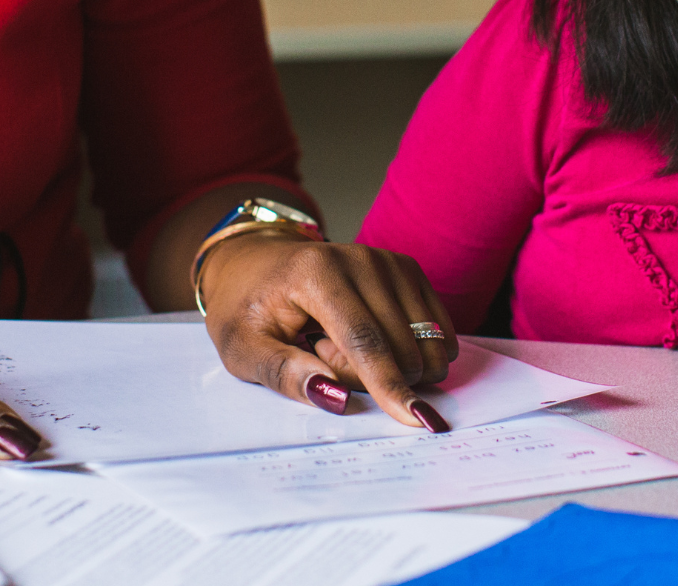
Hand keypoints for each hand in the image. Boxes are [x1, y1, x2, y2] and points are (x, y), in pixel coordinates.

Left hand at [200, 235, 458, 431]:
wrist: (258, 264)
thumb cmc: (248, 308)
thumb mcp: (242, 347)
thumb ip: (282, 372)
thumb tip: (331, 396)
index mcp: (317, 272)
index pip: (363, 339)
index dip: (388, 382)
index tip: (413, 418)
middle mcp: (362, 259)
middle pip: (397, 346)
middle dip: (367, 374)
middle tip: (319, 351)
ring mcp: (390, 262)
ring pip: (421, 341)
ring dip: (390, 362)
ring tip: (339, 341)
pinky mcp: (408, 270)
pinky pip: (435, 329)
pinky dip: (409, 348)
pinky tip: (372, 335)